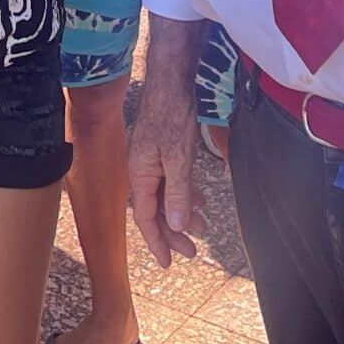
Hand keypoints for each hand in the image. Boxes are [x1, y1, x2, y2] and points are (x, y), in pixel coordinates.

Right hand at [127, 91, 201, 266]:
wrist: (170, 80)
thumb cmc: (171, 115)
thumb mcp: (178, 158)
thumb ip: (178, 193)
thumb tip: (177, 225)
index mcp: (140, 174)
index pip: (146, 218)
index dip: (158, 242)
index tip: (168, 263)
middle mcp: (142, 169)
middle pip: (156, 210)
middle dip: (173, 232)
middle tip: (193, 251)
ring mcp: (152, 159)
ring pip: (165, 195)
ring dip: (182, 212)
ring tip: (203, 226)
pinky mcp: (162, 150)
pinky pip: (171, 180)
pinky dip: (184, 193)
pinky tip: (199, 198)